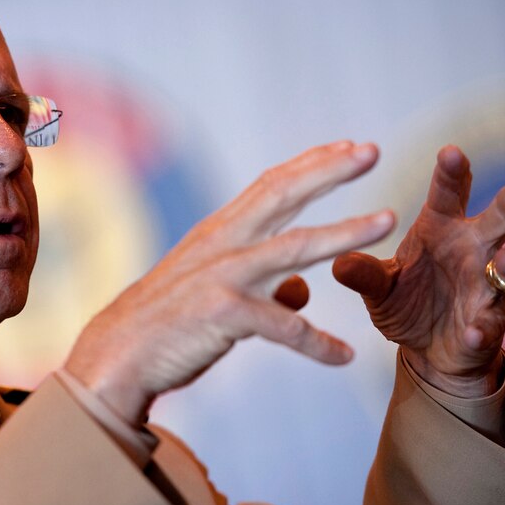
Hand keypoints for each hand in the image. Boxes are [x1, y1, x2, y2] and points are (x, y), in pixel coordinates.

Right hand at [65, 141, 395, 425]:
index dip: (312, 164)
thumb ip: (260, 284)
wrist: (117, 355)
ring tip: (386, 221)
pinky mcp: (221, 315)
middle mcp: (221, 246)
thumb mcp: (213, 290)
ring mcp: (221, 278)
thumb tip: (300, 291)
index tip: (349, 147)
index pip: (270, 186)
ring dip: (345, 233)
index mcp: (219, 234)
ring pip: (294, 249)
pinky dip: (317, 343)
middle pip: (282, 196)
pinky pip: (283, 327)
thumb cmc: (167, 323)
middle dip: (330, 171)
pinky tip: (343, 357)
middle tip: (373, 150)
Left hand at [332, 145, 504, 396]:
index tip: (451, 152)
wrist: (427, 350)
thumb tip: (339, 262)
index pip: (449, 194)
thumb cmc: (406, 301)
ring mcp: (488, 287)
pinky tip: (475, 331)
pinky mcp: (490, 325)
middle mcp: (473, 251)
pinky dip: (484, 327)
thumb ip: (364, 274)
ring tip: (504, 261)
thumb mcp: (378, 287)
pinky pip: (492, 323)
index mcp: (441, 229)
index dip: (452, 173)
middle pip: (499, 220)